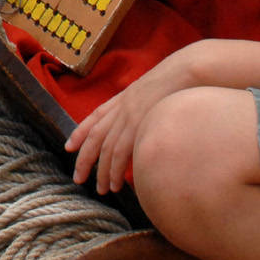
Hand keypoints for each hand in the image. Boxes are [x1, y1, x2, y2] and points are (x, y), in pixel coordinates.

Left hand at [65, 53, 192, 194]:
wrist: (190, 70)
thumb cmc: (181, 81)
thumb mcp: (157, 89)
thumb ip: (147, 104)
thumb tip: (148, 118)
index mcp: (125, 97)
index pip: (95, 116)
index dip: (80, 131)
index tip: (69, 147)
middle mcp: (122, 107)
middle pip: (94, 136)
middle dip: (84, 159)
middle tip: (78, 178)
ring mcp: (129, 116)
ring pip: (105, 149)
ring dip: (101, 171)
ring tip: (102, 189)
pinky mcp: (138, 126)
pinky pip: (120, 152)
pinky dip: (115, 170)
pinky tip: (116, 183)